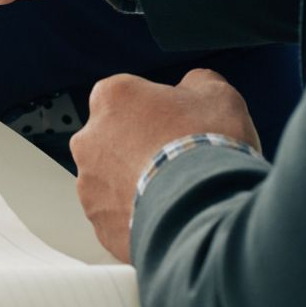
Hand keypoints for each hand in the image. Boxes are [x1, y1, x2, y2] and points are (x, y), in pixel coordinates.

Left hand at [69, 69, 259, 262]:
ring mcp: (90, 186)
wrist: (206, 210)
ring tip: (176, 191)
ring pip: (113, 180)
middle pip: (114, 138)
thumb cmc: (207, 148)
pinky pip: (119, 216)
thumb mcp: (216, 93)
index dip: (155, 109)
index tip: (176, 122)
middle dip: (140, 147)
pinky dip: (138, 216)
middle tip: (177, 158)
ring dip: (136, 183)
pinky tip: (170, 214)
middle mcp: (89, 140)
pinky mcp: (100, 223)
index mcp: (111, 98)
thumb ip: (196, 83)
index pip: (126, 96)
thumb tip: (195, 85)